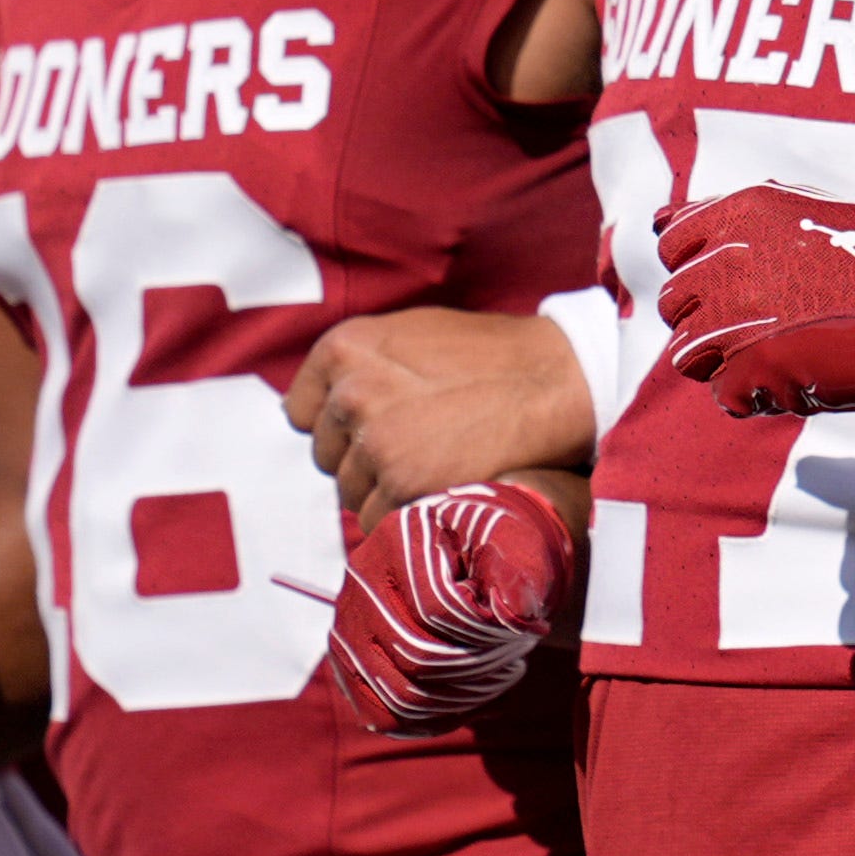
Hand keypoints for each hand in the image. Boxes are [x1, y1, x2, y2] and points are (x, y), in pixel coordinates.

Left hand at [294, 307, 598, 530]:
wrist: (554, 380)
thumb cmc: (491, 356)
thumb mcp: (412, 334)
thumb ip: (363, 364)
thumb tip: (327, 401)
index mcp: (346, 347)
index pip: (300, 411)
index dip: (338, 425)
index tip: (374, 427)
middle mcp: (350, 392)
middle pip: (326, 455)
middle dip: (362, 459)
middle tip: (416, 447)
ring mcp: (374, 440)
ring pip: (349, 492)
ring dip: (383, 491)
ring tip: (434, 468)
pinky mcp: (401, 483)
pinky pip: (376, 521)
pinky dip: (404, 516)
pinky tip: (439, 491)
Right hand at [329, 481, 578, 733]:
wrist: (474, 555)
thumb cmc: (500, 550)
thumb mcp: (520, 548)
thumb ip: (518, 576)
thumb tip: (511, 614)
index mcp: (401, 537)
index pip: (437, 610)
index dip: (487, 632)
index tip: (523, 628)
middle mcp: (361, 580)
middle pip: (416, 657)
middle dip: (479, 669)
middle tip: (516, 659)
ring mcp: (348, 624)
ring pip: (400, 696)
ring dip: (462, 699)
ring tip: (498, 678)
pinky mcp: (350, 663)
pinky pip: (383, 715)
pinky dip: (434, 720)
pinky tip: (475, 703)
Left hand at [656, 185, 854, 413]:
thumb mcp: (799, 215)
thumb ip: (729, 218)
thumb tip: (658, 221)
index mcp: (741, 214)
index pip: (673, 244)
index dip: (699, 268)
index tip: (732, 281)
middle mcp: (729, 260)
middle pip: (675, 302)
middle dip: (708, 317)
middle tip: (761, 324)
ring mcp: (736, 317)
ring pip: (687, 353)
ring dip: (725, 359)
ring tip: (776, 353)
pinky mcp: (752, 370)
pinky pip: (724, 394)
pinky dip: (756, 394)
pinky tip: (797, 377)